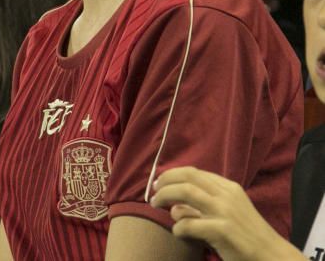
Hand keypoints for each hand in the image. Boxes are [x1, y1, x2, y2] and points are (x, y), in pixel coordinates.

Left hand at [150, 167, 302, 260]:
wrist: (272, 256)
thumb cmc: (246, 236)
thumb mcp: (229, 212)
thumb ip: (205, 204)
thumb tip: (175, 206)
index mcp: (228, 187)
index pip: (193, 172)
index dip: (171, 175)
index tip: (158, 182)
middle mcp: (226, 195)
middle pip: (186, 178)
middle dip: (164, 182)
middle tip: (153, 193)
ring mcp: (225, 211)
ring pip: (185, 193)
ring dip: (165, 197)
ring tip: (156, 206)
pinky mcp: (223, 230)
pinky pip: (188, 224)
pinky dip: (178, 227)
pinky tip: (178, 233)